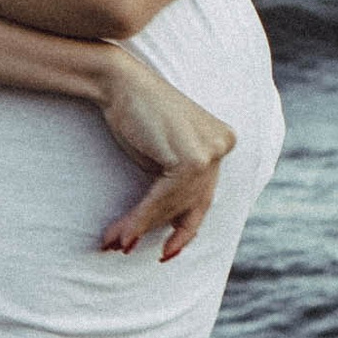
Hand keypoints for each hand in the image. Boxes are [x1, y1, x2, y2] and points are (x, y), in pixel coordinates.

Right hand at [91, 49, 235, 259]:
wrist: (119, 83)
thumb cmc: (135, 116)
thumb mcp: (163, 155)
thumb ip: (176, 184)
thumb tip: (175, 231)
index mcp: (221, 143)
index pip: (202, 197)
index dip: (184, 230)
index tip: (167, 254)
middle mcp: (222, 146)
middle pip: (190, 204)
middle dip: (155, 230)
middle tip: (126, 248)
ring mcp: (211, 151)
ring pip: (175, 205)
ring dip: (141, 226)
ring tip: (114, 242)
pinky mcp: (193, 158)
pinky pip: (164, 199)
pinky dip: (140, 217)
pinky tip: (123, 233)